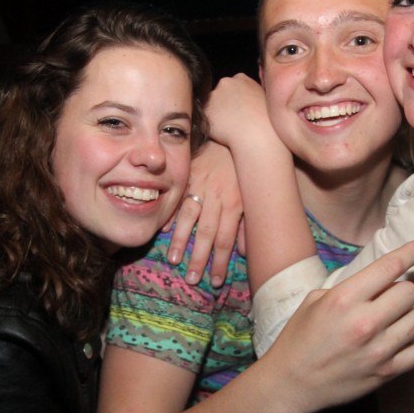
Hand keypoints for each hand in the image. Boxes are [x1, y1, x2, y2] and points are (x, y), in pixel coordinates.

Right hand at [166, 141, 242, 286]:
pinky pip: (176, 198)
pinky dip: (169, 214)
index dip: (221, 262)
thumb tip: (245, 252)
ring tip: (174, 260)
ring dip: (181, 241)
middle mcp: (217, 197)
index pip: (227, 239)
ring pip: (189, 217)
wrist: (233, 130)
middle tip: (192, 280)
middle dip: (199, 259)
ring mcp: (200, 186)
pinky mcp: (187, 175)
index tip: (215, 282)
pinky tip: (162, 230)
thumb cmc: (242, 167)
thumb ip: (246, 224)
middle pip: (207, 233)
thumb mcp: (251, 194)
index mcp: (235, 204)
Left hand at [205, 75, 275, 153]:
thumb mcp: (264, 98)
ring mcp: (213, 96)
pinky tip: (222, 132)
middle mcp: (225, 83)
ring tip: (230, 127)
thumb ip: (252, 92)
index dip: (234, 98)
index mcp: (240, 78)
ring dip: (216, 114)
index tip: (240, 109)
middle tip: (234, 119)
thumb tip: (247, 97)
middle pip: (219, 93)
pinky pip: (205, 119)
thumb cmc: (265, 120)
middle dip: (223, 104)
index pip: (232, 85)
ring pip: (210, 105)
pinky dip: (211, 126)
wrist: (256, 134)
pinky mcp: (205, 111)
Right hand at [263, 240, 413, 412]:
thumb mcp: (314, 302)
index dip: (411, 252)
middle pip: (409, 292)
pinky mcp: (387, 372)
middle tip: (390, 297)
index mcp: (344, 299)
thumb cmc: (299, 339)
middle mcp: (365, 322)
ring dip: (410, 314)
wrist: (290, 383)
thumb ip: (348, 288)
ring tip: (396, 319)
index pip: (390, 267)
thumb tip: (379, 280)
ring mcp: (379, 350)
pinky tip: (405, 338)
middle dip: (402, 289)